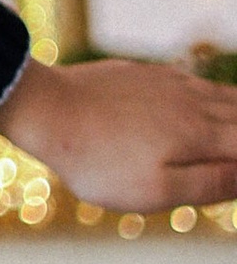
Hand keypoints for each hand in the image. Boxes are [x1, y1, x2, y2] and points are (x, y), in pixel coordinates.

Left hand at [0, 53, 236, 211]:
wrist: (45, 109)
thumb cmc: (97, 161)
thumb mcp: (156, 190)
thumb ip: (210, 183)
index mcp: (201, 136)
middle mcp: (192, 104)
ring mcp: (168, 84)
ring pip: (223, 95)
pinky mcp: (144, 74)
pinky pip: (194, 80)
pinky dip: (215, 93)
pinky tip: (211, 95)